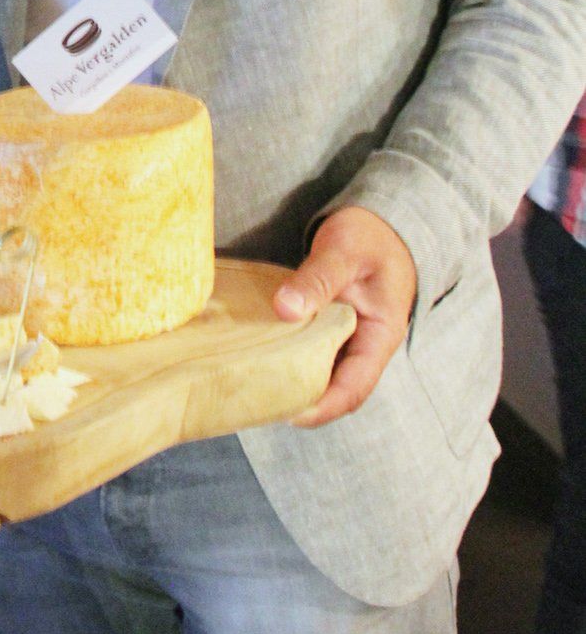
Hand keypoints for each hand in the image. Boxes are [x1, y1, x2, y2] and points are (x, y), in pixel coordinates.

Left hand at [274, 207, 416, 429]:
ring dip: (293, 383)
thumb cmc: (369, 235)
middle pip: (335, 390)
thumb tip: (285, 308)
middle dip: (301, 402)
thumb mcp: (344, 251)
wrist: (381, 221)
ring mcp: (348, 339)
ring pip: (322, 374)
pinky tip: (260, 357)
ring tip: (253, 386)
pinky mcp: (330, 329)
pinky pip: (311, 353)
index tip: (286, 412)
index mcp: (380, 336)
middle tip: (258, 403)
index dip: (322, 407)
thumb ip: (317, 278)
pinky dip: (289, 359)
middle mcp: (365, 346)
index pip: (354, 389)